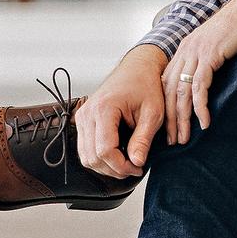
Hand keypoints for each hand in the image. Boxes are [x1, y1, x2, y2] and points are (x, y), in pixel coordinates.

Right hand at [74, 44, 167, 178]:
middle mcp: (88, 113)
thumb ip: (143, 139)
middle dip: (114, 169)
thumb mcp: (153, 113)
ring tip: (127, 163)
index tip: (138, 167)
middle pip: (92, 157)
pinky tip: (117, 155)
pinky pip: (85, 148)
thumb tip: (136, 162)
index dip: (121, 166)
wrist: (137, 68)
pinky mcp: (84, 120)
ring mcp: (83, 117)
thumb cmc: (146, 86)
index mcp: (104, 108)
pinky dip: (100, 158)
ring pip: (86, 156)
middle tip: (135, 167)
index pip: (105, 150)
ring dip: (106, 166)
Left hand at [161, 0, 236, 146]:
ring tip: (185, 138)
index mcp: (184, 50)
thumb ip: (207, 61)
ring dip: (182, 119)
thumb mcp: (216, 45)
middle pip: (169, 92)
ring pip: (181, 92)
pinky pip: (200, 86)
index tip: (168, 129)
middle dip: (170, 120)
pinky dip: (200, 107)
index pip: (166, 85)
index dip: (165, 108)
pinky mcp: (210, 55)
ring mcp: (196, 52)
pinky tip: (204, 122)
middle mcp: (185, 51)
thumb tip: (206, 82)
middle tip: (172, 142)